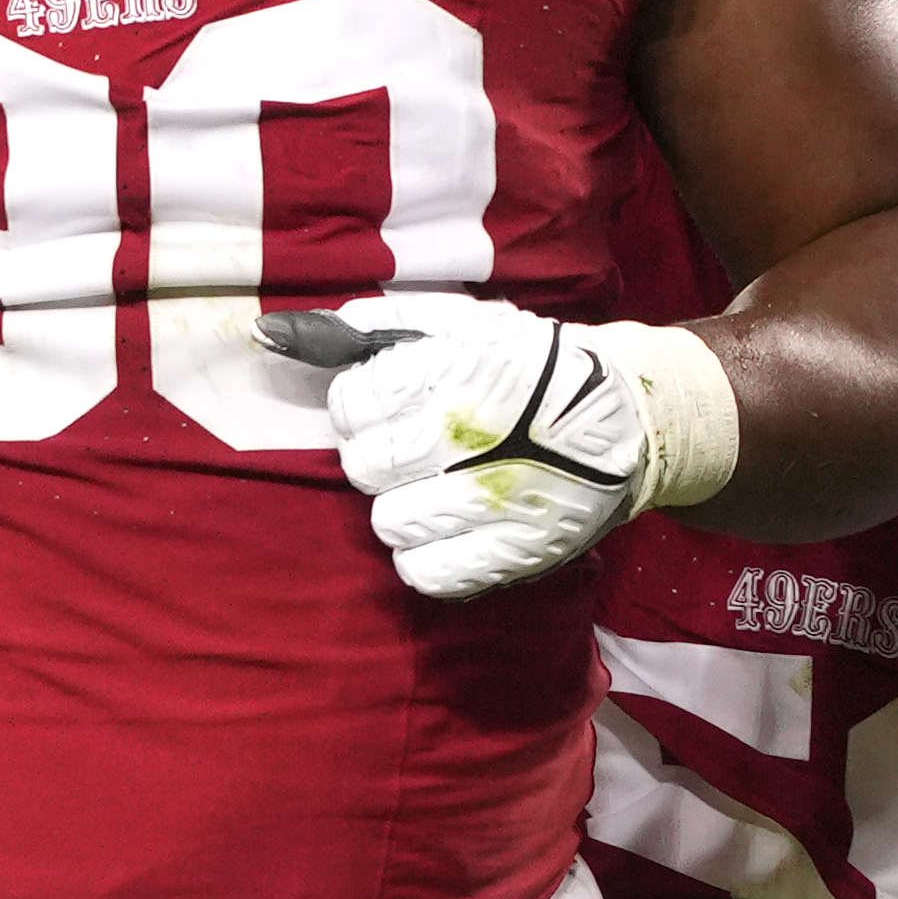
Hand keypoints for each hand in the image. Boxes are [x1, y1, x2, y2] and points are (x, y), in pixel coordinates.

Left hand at [262, 295, 725, 601]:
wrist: (626, 419)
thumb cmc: (527, 368)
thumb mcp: (460, 324)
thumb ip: (369, 328)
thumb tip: (272, 335)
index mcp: (453, 369)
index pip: (352, 404)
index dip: (361, 408)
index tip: (389, 406)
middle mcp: (468, 433)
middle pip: (364, 466)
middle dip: (381, 457)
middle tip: (418, 450)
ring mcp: (491, 500)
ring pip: (388, 523)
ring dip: (402, 508)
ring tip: (437, 489)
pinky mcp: (512, 552)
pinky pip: (425, 574)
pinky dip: (426, 556)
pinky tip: (449, 529)